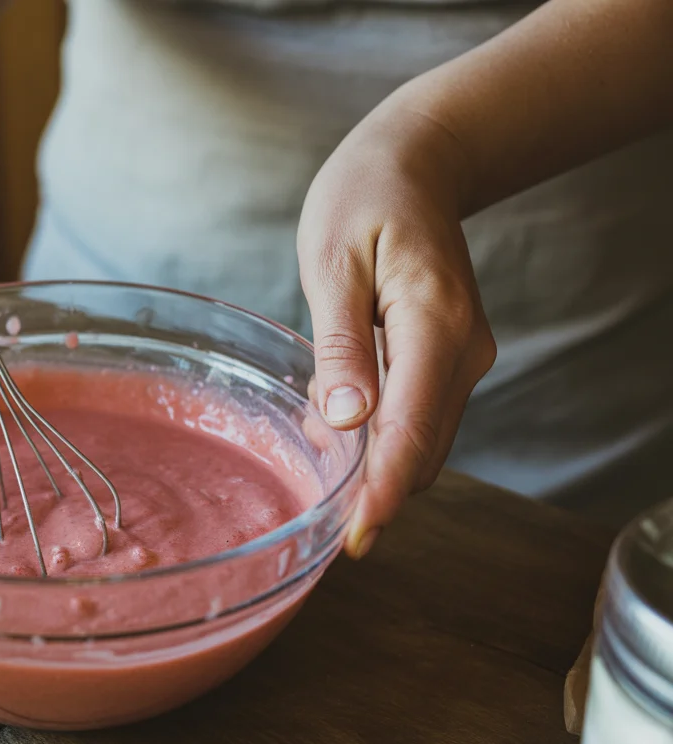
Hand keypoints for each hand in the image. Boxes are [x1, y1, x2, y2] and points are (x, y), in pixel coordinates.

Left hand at [297, 106, 496, 557]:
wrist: (416, 162)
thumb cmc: (365, 199)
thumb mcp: (333, 262)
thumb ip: (341, 345)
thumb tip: (345, 421)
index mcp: (436, 324)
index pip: (413, 427)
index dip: (383, 490)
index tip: (355, 537)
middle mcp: (463, 350)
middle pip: (423, 448)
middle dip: (377, 494)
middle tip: (324, 531)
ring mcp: (461, 357)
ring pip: (422, 440)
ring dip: (376, 469)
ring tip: (323, 485)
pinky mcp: (447, 359)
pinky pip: (417, 416)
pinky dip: (381, 439)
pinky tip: (337, 437)